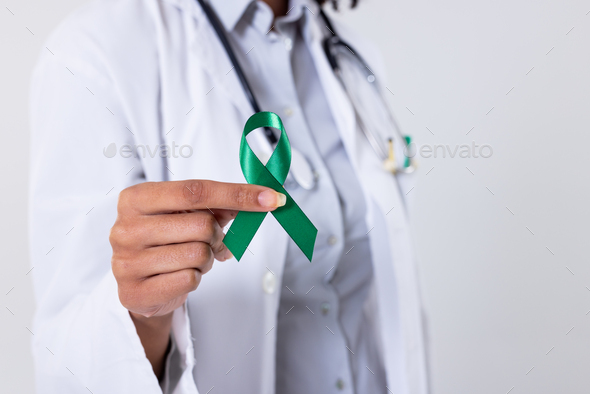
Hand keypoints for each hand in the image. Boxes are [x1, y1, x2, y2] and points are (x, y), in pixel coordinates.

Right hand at [110, 180, 285, 317]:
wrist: (139, 284)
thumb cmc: (166, 242)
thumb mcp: (186, 215)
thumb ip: (219, 205)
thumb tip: (261, 199)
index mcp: (137, 198)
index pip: (196, 191)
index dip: (237, 194)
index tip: (270, 198)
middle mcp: (125, 227)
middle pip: (202, 224)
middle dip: (217, 236)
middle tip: (209, 242)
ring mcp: (126, 260)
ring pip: (199, 254)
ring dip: (206, 258)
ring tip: (190, 259)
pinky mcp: (134, 291)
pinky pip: (190, 279)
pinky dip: (195, 277)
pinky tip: (179, 275)